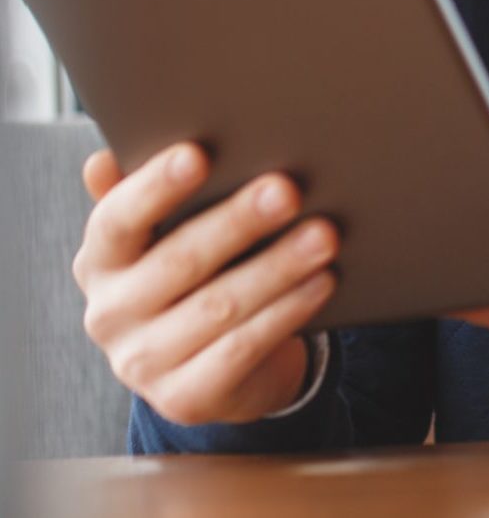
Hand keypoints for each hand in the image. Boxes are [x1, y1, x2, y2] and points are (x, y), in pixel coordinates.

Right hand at [73, 142, 338, 425]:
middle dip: (240, 221)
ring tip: (324, 234)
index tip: (199, 153)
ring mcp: (143, 363)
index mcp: (101, 261)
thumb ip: (141, 192)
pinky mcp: (186, 398)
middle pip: (181, 259)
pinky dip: (288, 311)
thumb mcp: (166, 233)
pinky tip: (323, 281)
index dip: (155, 186)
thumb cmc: (194, 273)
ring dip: (278, 267)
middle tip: (288, 189)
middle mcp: (110, 314)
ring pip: (220, 306)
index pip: (117, 220)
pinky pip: (244, 348)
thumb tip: (101, 160)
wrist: (213, 364)